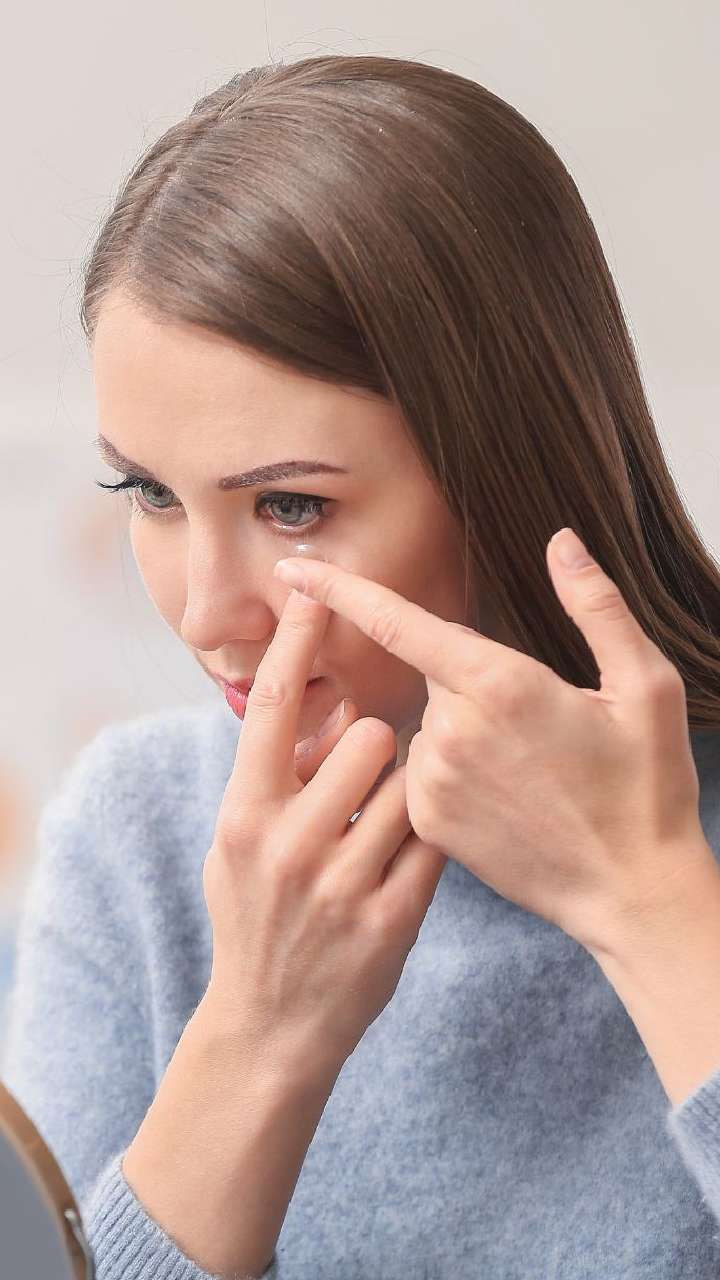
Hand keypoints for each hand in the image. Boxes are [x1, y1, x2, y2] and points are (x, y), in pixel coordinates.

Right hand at [202, 588, 446, 1084]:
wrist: (268, 1027)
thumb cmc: (254, 918)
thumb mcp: (238, 845)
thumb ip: (275, 777)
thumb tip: (328, 705)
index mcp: (243, 814)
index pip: (272, 706)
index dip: (296, 639)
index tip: (317, 589)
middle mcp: (287, 842)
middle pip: (366, 737)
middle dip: (379, 739)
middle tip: (372, 766)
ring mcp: (339, 883)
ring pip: (410, 785)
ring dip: (408, 786)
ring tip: (383, 818)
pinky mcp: (390, 919)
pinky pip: (434, 842)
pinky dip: (429, 836)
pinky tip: (404, 857)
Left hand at [272, 527, 710, 957]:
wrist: (632, 892)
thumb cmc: (646, 787)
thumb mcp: (645, 687)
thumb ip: (596, 606)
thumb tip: (561, 541)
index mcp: (500, 684)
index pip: (399, 622)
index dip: (341, 590)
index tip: (292, 568)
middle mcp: (452, 731)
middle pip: (435, 677)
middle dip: (472, 685)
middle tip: (537, 727)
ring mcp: (435, 782)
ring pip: (428, 728)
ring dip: (463, 734)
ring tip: (525, 773)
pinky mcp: (430, 823)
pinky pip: (423, 775)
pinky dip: (452, 776)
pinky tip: (502, 801)